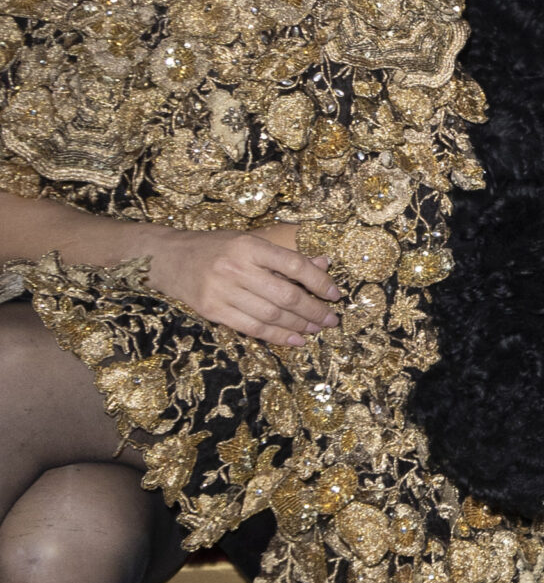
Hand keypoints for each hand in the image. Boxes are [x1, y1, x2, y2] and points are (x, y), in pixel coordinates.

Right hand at [145, 225, 340, 348]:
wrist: (168, 258)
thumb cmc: (215, 248)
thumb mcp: (249, 242)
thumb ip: (284, 256)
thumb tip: (323, 264)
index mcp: (249, 246)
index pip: (295, 265)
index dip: (320, 282)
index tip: (336, 294)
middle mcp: (237, 268)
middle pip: (286, 296)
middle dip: (314, 311)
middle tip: (331, 319)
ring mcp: (223, 291)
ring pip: (272, 315)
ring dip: (300, 326)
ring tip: (316, 329)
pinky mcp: (213, 310)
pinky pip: (253, 328)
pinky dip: (278, 336)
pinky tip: (295, 339)